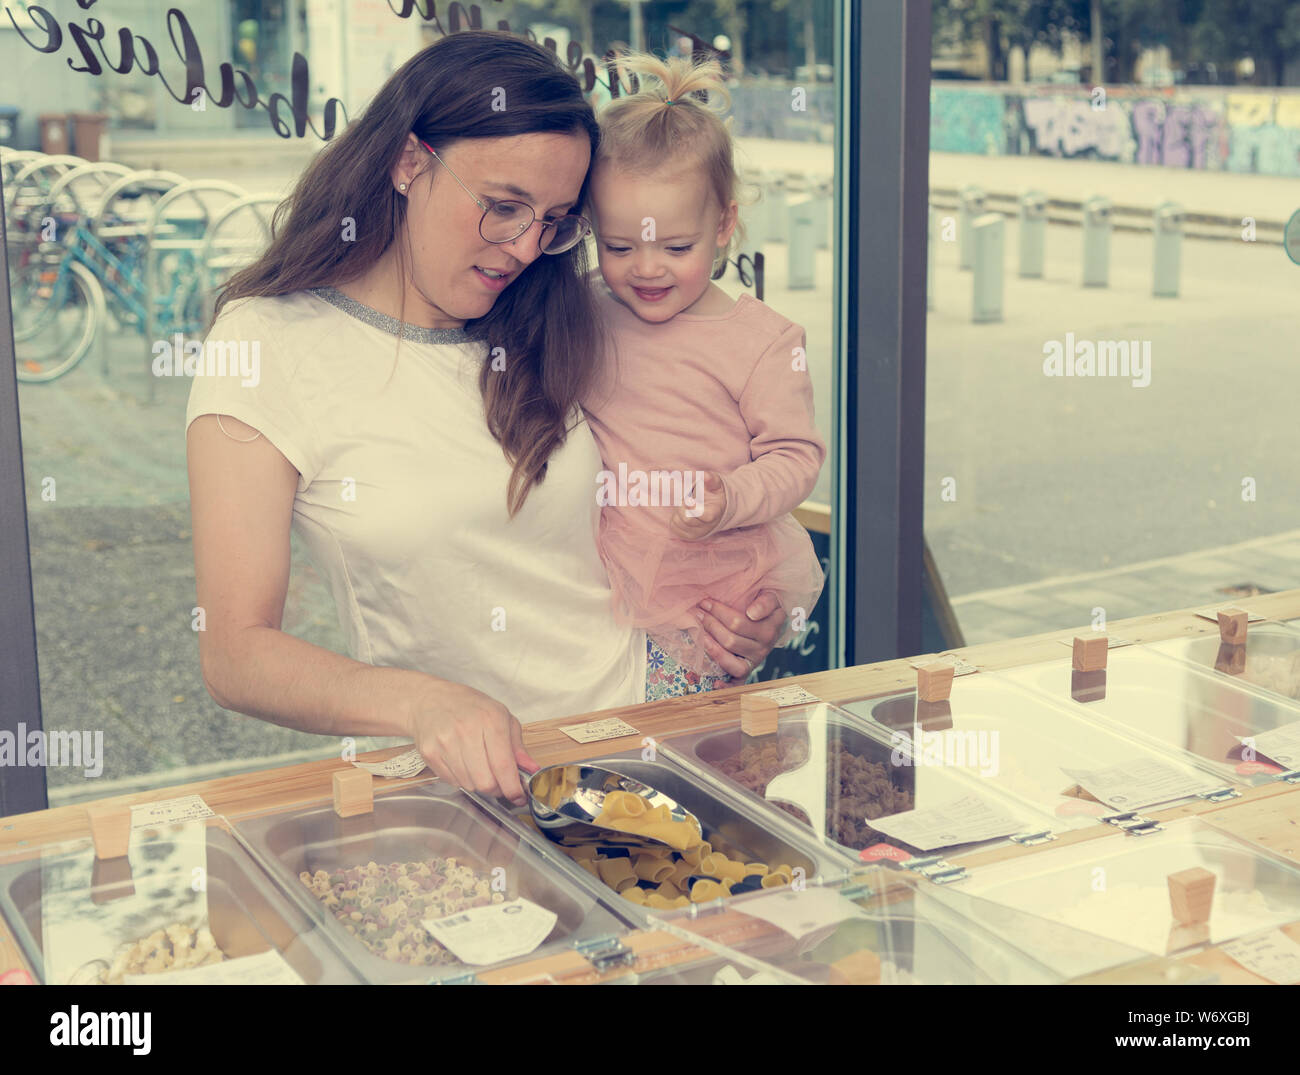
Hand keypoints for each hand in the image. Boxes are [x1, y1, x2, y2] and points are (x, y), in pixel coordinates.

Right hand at [403, 679, 538, 803]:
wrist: (431, 699)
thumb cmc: (471, 707)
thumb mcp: (502, 717)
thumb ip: (518, 746)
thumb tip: (531, 770)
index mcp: (490, 720)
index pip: (503, 765)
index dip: (513, 787)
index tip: (518, 796)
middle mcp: (466, 731)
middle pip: (485, 782)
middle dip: (496, 788)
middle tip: (499, 781)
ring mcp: (445, 743)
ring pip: (469, 785)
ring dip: (478, 783)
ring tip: (478, 766)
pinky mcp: (430, 753)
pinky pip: (452, 782)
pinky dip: (462, 779)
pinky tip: (462, 762)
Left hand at [669, 471, 724, 540]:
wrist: (716, 510)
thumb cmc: (714, 494)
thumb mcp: (716, 485)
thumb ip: (711, 479)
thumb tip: (705, 475)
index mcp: (714, 513)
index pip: (705, 516)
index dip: (694, 509)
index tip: (688, 500)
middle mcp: (706, 526)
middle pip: (688, 519)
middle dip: (683, 507)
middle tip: (687, 499)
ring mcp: (696, 533)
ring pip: (679, 522)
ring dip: (679, 511)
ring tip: (687, 505)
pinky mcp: (687, 535)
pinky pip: (674, 526)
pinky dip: (675, 517)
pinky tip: (683, 512)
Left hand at [694, 590, 785, 680]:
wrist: (774, 620)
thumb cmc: (767, 606)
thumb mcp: (771, 598)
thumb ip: (765, 602)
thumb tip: (752, 614)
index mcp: (769, 630)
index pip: (738, 623)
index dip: (719, 612)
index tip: (705, 602)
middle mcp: (763, 649)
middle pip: (729, 640)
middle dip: (710, 625)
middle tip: (697, 612)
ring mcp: (754, 662)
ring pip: (729, 660)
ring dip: (710, 647)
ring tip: (698, 633)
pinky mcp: (747, 671)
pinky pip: (737, 683)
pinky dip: (726, 686)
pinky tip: (714, 684)